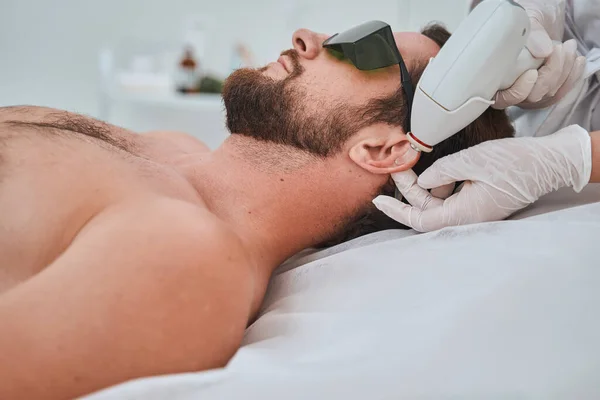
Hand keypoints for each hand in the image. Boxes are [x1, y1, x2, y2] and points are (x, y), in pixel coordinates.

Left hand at [372, 125, 591, 231]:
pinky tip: (443, 165)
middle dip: (409, 188)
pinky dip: (442, 180)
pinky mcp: (477, 200)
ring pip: (437, 200)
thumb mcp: (473, 161)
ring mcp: (472, 209)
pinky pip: (450, 194)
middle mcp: (466, 217)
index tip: (378, 200)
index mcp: (464, 214)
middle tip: (399, 164)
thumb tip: (423, 181)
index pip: (421, 220)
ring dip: (426, 182)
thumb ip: (442, 171)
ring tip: (420, 159)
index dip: (397, 212)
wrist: (548, 163)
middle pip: (426, 208)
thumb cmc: (515, 162)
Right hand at [493, 0, 585, 109]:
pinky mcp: (545, 90)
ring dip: (564, 70)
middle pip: (532, 96)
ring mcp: (528, 92)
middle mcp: (509, 90)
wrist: (535, 21)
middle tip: (559, 48)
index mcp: (494, 78)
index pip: (503, 99)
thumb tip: (543, 52)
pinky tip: (577, 60)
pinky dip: (572, 76)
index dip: (519, 91)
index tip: (532, 73)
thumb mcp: (526, 22)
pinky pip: (561, 91)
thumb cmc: (524, 21)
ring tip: (569, 46)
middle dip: (550, 73)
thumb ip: (532, 35)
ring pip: (549, 94)